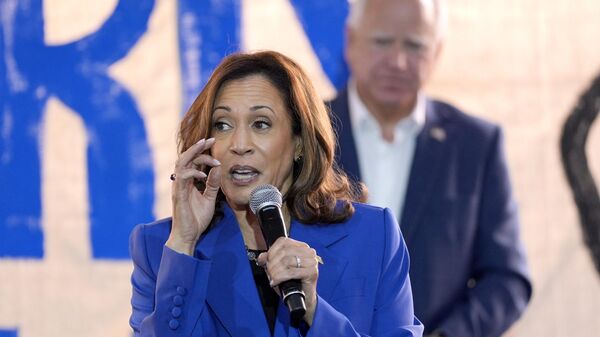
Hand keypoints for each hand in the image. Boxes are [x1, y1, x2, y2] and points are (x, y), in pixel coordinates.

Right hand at [166, 138, 220, 254]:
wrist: (188, 236)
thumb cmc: (196, 219)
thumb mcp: (209, 199)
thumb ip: (212, 184)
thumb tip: (218, 169)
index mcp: (188, 181)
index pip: (193, 161)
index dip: (202, 151)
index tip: (214, 143)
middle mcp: (181, 182)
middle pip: (186, 157)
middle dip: (197, 146)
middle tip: (210, 139)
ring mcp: (179, 187)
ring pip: (181, 163)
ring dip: (193, 153)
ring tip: (205, 147)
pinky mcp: (179, 195)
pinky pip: (182, 178)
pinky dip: (193, 172)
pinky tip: (204, 174)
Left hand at [257, 238, 319, 325]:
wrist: (304, 299)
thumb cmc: (292, 282)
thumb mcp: (279, 269)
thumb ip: (270, 260)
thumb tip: (261, 257)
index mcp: (302, 247)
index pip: (284, 242)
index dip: (272, 251)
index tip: (265, 261)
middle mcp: (309, 252)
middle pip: (284, 252)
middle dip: (272, 263)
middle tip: (269, 273)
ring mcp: (312, 262)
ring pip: (287, 261)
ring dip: (275, 271)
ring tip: (272, 278)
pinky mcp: (312, 272)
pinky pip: (291, 272)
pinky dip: (280, 277)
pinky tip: (276, 282)